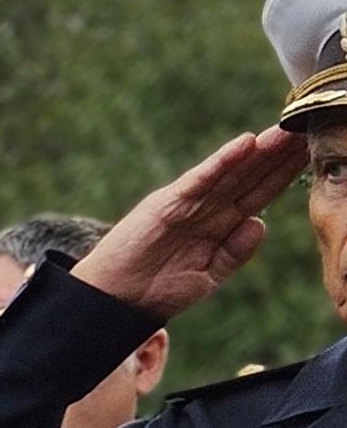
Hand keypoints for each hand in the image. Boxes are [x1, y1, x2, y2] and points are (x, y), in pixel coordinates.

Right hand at [73, 130, 308, 317]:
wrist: (115, 301)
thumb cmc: (156, 291)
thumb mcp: (207, 277)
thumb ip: (235, 252)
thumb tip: (261, 223)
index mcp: (218, 225)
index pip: (259, 193)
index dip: (284, 174)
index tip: (311, 153)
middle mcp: (206, 208)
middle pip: (251, 175)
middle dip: (280, 154)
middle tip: (310, 127)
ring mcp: (187, 202)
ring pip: (232, 172)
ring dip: (260, 151)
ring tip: (287, 130)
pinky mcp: (168, 202)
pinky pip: (201, 179)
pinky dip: (222, 161)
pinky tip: (244, 144)